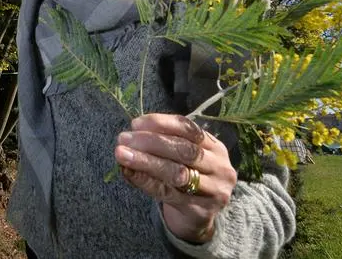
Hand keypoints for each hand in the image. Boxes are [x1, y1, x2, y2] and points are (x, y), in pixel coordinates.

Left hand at [115, 113, 236, 243]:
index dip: (160, 123)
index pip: (188, 128)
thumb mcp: (180, 158)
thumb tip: (130, 136)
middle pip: (184, 149)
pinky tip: (129, 173)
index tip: (135, 124)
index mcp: (214, 146)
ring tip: (122, 155)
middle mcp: (219, 166)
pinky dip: (145, 181)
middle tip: (123, 139)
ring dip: (146, 161)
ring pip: (177, 172)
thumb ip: (161, 144)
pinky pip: (168, 193)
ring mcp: (214, 190)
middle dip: (150, 142)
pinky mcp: (201, 210)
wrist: (196, 217)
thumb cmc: (185, 178)